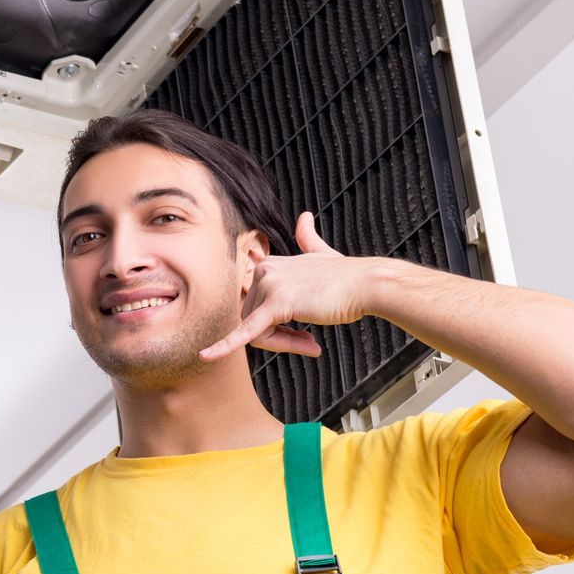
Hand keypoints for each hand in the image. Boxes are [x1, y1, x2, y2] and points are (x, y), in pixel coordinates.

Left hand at [199, 211, 376, 361]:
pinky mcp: (277, 304)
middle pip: (255, 322)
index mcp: (269, 265)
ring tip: (311, 345)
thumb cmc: (348, 277)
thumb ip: (308, 238)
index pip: (257, 306)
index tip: (303, 337)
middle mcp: (264, 271)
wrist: (367, 284)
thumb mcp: (322, 254)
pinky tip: (206, 356)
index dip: (276, 327)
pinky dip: (224, 346)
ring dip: (284, 345)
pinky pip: (247, 332)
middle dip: (281, 339)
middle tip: (310, 344)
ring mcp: (269, 286)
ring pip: (259, 333)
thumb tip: (305, 216)